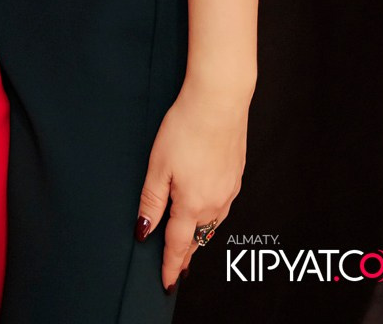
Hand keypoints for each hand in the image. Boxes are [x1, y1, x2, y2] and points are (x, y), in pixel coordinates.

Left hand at [134, 80, 248, 290]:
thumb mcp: (158, 165)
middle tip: (177, 267)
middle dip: (186, 254)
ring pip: (213, 224)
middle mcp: (215, 202)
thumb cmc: (185, 128)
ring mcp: (229, 190)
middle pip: (198, 238)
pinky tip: (207, 210)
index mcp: (192, 203)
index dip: (171, 265)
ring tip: (190, 243)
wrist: (219, 101)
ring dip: (200, 236)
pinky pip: (223, 206)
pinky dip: (212, 216)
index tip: (167, 282)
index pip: (179, 245)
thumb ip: (152, 201)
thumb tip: (144, 231)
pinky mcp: (237, 175)